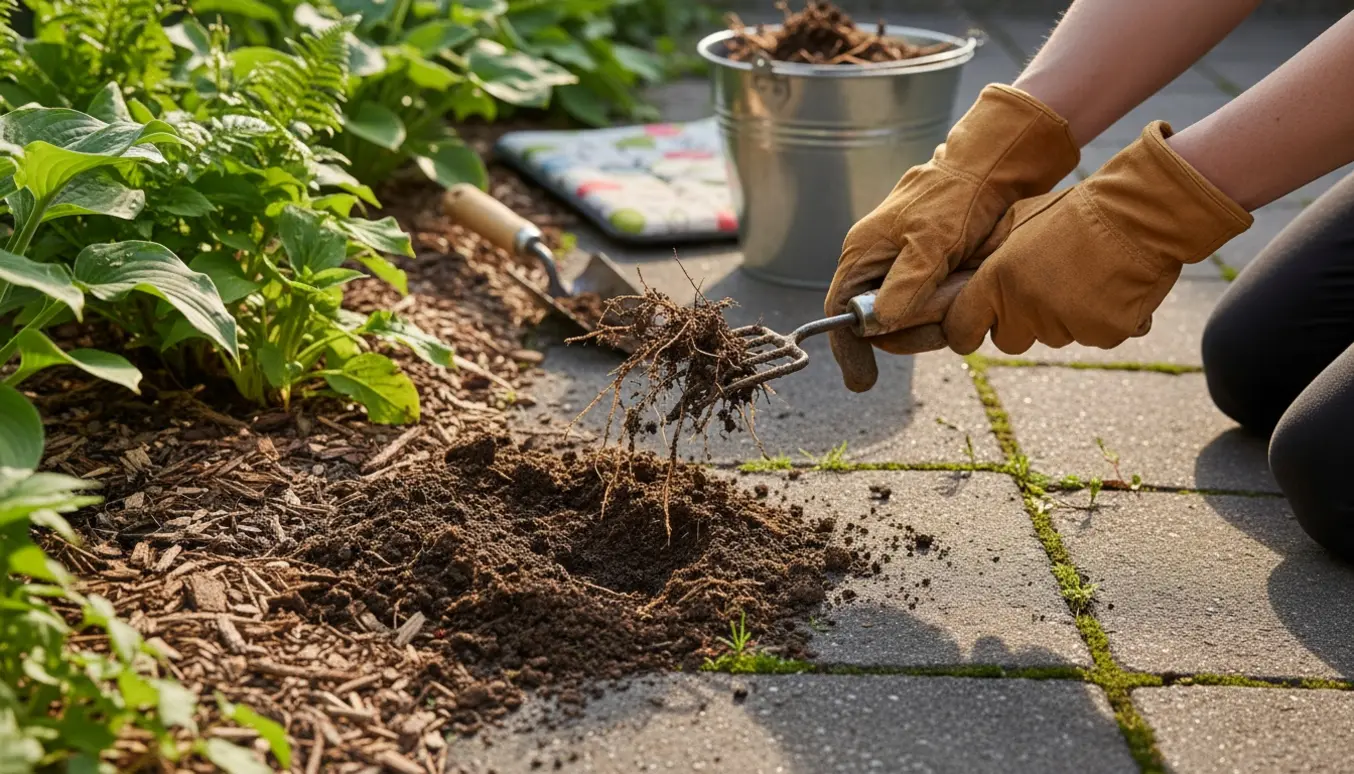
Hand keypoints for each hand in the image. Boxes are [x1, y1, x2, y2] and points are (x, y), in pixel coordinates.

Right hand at [825, 84, 1078, 391]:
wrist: (995, 165)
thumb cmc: (958, 195)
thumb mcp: (932, 242)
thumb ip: (905, 285)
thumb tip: (876, 326)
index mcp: (863, 253)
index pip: (840, 313)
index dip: (849, 350)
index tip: (864, 381)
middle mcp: (877, 262)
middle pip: (876, 322)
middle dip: (908, 334)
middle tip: (942, 332)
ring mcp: (902, 266)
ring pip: (907, 317)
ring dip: (933, 321)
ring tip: (962, 303)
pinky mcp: (928, 269)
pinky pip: (929, 304)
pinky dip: (947, 309)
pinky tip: (968, 298)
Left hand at [943, 121, 1253, 354]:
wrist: (1139, 211)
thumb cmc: (1074, 211)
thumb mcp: (1017, 219)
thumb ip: (988, 254)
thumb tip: (964, 275)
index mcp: (998, 280)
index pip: (961, 328)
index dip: (964, 332)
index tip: (971, 330)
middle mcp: (1027, 308)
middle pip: (1009, 341)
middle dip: (1019, 324)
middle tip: (1043, 289)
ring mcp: (1067, 324)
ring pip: (1054, 336)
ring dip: (1063, 317)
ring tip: (1085, 276)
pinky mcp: (1103, 333)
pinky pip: (1093, 335)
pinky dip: (1101, 318)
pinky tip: (1111, 286)